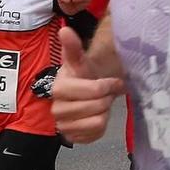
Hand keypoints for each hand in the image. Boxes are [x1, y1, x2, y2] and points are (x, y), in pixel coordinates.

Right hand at [52, 28, 123, 143]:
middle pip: (96, 107)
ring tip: (101, 103)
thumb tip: (65, 30)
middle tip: (107, 93)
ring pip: (97, 122)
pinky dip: (102, 125)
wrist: (83, 93)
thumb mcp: (79, 59)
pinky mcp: (73, 139)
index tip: (112, 81)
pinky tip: (97, 115)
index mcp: (58, 88)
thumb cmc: (82, 75)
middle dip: (106, 98)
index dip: (106, 86)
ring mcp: (63, 127)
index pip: (92, 90)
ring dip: (104, 111)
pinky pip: (96, 135)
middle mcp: (56, 110)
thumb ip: (72, 46)